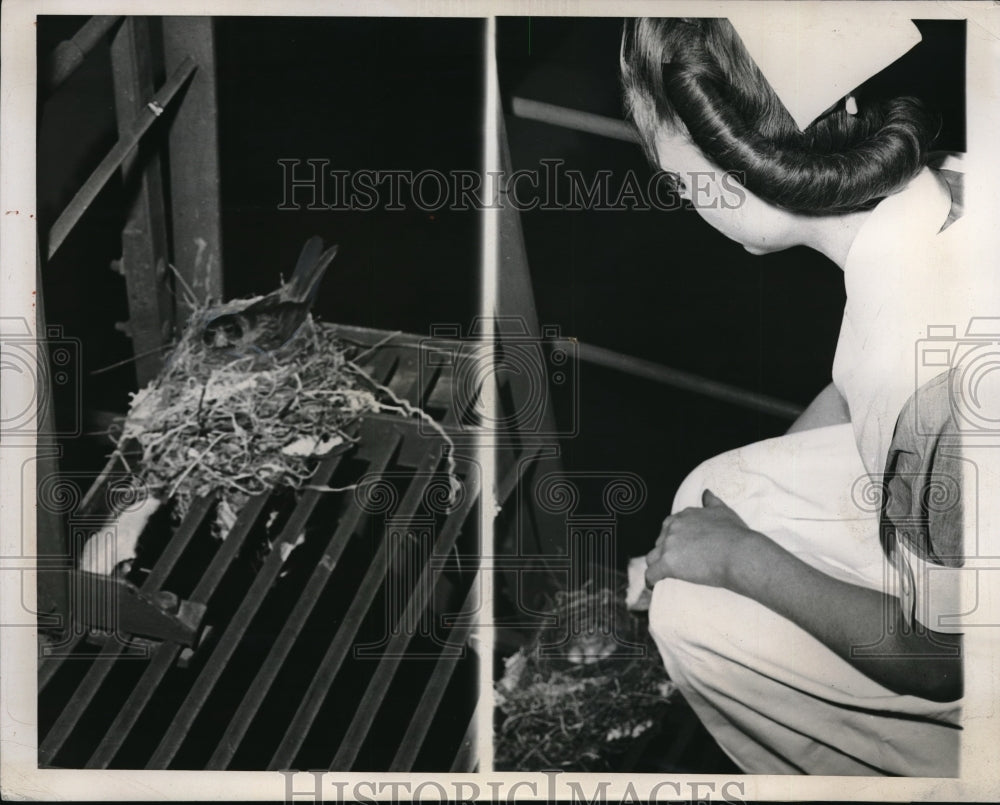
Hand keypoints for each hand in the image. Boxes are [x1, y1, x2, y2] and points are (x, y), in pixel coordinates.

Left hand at [644, 489, 759, 590]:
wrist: (740, 553)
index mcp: (684, 516)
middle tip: (679, 563)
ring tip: (664, 575)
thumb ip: (711, 501)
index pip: (669, 526)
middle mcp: (673, 527)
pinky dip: (651, 580)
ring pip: (652, 557)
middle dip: (666, 551)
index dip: (674, 539)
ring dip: (657, 565)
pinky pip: (651, 573)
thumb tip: (705, 493)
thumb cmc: (735, 534)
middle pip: (660, 541)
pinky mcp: (668, 563)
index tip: (681, 548)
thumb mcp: (723, 511)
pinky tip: (653, 585)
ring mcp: (669, 545)